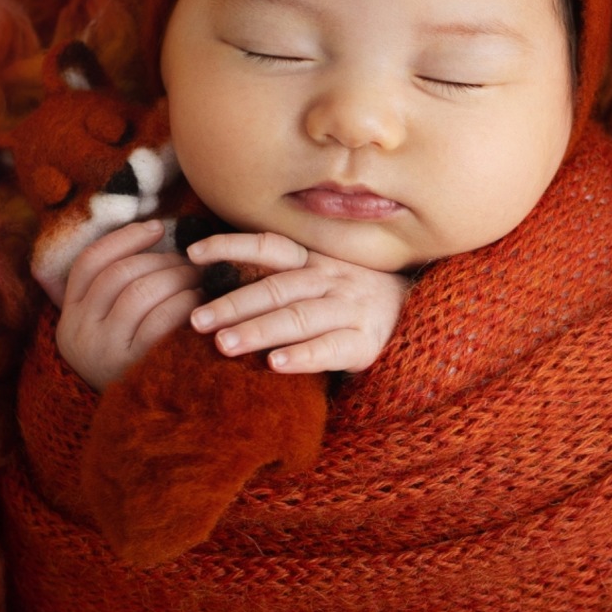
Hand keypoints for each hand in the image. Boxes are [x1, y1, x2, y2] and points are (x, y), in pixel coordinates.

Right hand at [55, 219, 203, 391]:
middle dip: (161, 260)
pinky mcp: (135, 367)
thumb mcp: (104, 330)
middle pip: (120, 274)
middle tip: (192, 262)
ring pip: (141, 291)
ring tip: (199, 279)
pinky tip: (200, 303)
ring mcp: (105, 350)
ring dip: (177, 277)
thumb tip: (158, 237)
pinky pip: (162, 320)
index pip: (91, 262)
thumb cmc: (125, 364)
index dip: (125, 238)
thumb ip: (115, 293)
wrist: (127, 426)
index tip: (158, 228)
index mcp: (70, 315)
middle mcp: (80, 332)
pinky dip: (185, 303)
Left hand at [184, 232, 409, 374]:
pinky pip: (332, 348)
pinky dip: (303, 356)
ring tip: (224, 345)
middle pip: (276, 287)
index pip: (269, 246)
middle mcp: (333, 279)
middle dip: (232, 303)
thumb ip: (281, 279)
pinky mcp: (368, 342)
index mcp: (316, 260)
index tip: (190, 255)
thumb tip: (212, 283)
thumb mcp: (323, 278)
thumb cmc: (356, 301)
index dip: (230, 246)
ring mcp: (352, 309)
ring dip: (259, 330)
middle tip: (196, 320)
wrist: (421, 317)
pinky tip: (276, 365)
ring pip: (299, 317)